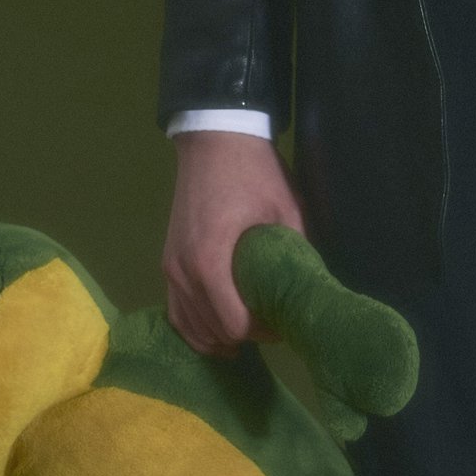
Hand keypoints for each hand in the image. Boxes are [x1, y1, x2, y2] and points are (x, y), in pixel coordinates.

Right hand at [162, 130, 305, 352]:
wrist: (215, 140)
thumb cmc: (254, 173)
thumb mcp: (286, 211)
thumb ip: (296, 253)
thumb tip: (309, 289)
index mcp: (210, 261)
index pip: (234, 324)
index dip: (263, 333)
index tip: (284, 323)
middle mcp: (182, 271)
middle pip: (212, 330)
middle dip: (245, 335)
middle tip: (273, 324)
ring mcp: (169, 268)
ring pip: (190, 326)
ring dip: (220, 336)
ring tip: (250, 330)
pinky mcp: (167, 262)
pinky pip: (176, 310)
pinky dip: (196, 326)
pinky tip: (218, 329)